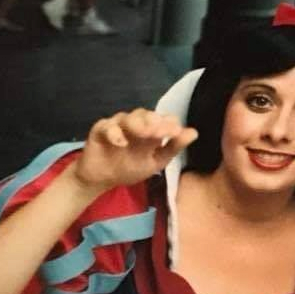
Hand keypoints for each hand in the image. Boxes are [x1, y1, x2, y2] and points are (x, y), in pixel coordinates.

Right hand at [70, 109, 196, 193]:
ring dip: (137, 124)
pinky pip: (107, 127)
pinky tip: (120, 142)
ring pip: (128, 117)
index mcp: (150, 130)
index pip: (163, 119)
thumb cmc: (130, 168)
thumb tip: (194, 133)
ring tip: (144, 133)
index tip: (176, 132)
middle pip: (146, 115)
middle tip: (160, 131)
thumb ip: (173, 147)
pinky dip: (114, 133)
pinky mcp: (100, 130)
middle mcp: (135, 124)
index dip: (169, 124)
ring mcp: (117, 125)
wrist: (103, 178)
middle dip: (154, 121)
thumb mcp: (156, 161)